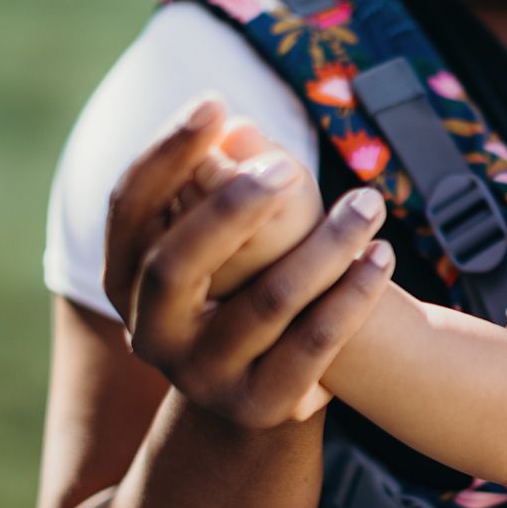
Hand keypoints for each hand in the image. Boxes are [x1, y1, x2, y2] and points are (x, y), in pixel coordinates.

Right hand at [104, 95, 394, 426]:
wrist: (263, 392)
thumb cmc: (241, 288)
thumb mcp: (221, 242)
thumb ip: (221, 189)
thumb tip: (241, 126)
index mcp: (124, 280)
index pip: (129, 207)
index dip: (166, 152)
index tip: (216, 101)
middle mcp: (150, 333)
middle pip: (178, 262)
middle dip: (234, 206)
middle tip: (289, 165)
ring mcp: (202, 376)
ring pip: (266, 301)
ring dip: (325, 244)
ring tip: (369, 203)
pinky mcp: (260, 405)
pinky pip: (313, 344)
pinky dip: (353, 296)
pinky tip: (382, 256)